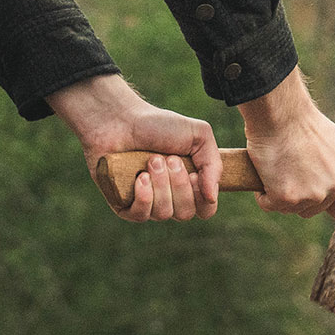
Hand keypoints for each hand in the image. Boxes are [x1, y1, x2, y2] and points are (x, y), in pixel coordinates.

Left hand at [47, 72, 220, 221]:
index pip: (205, 209)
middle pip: (185, 213)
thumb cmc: (158, 125)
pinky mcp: (124, 205)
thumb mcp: (198, 136)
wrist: (120, 118)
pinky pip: (141, 216)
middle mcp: (169, 198)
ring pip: (164, 214)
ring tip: (151, 160)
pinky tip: (140, 177)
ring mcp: (146, 203)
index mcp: (188, 184)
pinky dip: (144, 196)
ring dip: (160, 184)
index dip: (202, 197)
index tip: (194, 174)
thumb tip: (212, 197)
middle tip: (168, 158)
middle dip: (179, 184)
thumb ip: (214, 165)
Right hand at [237, 68, 334, 221]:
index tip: (310, 193)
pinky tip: (263, 170)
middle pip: (313, 210)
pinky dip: (262, 192)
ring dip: (281, 194)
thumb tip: (333, 181)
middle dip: (299, 196)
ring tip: (277, 167)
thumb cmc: (305, 123)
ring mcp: (313, 196)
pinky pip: (268, 204)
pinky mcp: (287, 198)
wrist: (281, 112)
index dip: (323, 203)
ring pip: (291, 208)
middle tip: (288, 170)